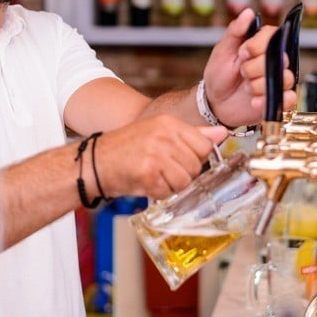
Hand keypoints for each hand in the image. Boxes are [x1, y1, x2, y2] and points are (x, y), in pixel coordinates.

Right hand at [94, 115, 226, 200]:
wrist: (94, 162)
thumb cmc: (127, 149)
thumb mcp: (160, 132)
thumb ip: (193, 134)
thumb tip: (222, 132)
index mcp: (169, 123)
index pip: (204, 145)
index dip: (194, 158)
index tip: (179, 160)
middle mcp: (164, 135)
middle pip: (196, 166)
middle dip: (182, 174)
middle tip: (161, 169)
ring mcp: (155, 154)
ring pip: (185, 181)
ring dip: (171, 185)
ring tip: (154, 176)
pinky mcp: (147, 173)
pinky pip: (168, 192)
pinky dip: (158, 193)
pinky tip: (145, 183)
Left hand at [202, 8, 296, 127]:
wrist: (215, 101)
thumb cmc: (220, 73)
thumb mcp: (222, 50)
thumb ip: (235, 31)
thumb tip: (248, 12)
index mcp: (262, 44)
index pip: (274, 35)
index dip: (257, 45)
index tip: (242, 53)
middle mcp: (275, 60)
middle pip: (281, 58)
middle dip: (254, 68)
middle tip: (241, 72)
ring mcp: (279, 80)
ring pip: (284, 79)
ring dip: (259, 85)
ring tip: (246, 88)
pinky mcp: (281, 99)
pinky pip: (288, 99)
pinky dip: (267, 101)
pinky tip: (253, 101)